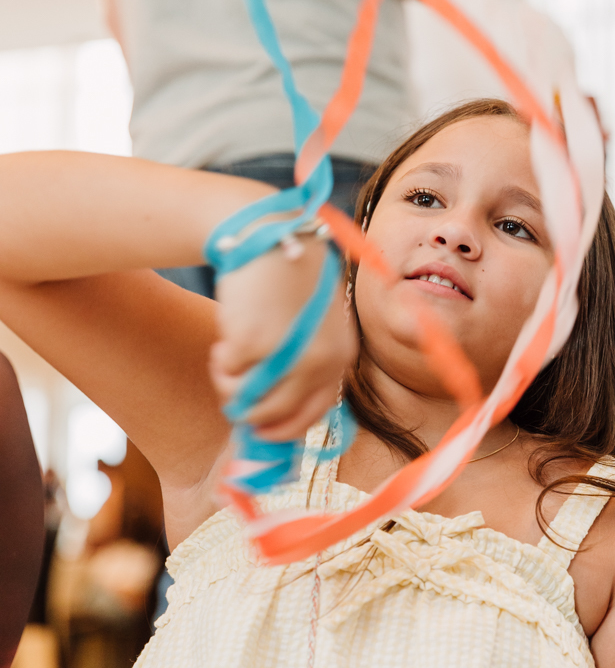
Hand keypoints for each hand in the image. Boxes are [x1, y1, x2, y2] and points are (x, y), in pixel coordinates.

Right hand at [210, 240, 356, 442]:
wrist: (268, 236)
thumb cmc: (287, 280)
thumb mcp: (315, 324)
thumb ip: (305, 364)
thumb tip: (274, 412)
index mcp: (340, 357)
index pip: (315, 413)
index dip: (285, 429)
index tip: (261, 431)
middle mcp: (320, 362)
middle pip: (277, 414)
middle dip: (248, 411)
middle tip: (231, 393)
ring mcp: (287, 356)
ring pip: (248, 400)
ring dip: (230, 386)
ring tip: (226, 357)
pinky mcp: (252, 344)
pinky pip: (228, 374)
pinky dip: (220, 362)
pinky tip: (224, 338)